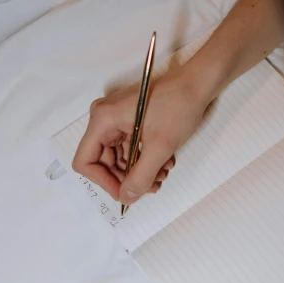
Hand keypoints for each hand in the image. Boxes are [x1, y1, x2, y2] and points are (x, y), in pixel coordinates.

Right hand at [72, 68, 210, 205]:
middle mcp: (104, 119)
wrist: (198, 84)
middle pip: (103, 161)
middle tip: (151, 186)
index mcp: (103, 120)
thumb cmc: (178, 106)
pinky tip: (165, 163)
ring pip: (119, 158)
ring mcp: (117, 120)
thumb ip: (141, 177)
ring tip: (163, 174)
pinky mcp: (129, 121)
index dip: (103, 181)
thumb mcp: (159, 147)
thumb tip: (126, 198)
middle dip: (127, 178)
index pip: (85, 161)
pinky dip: (145, 160)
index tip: (126, 193)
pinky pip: (130, 149)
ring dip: (140, 171)